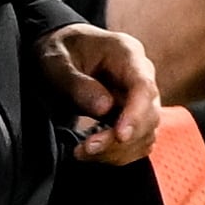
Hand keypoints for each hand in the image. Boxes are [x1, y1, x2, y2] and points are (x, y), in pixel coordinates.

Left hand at [39, 24, 163, 163]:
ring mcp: (141, 98)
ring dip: (117, 151)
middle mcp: (141, 76)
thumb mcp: (56, 61)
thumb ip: (77, 84)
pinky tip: (93, 152)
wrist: (59, 50)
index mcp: (127, 54)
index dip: (136, 115)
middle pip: (149, 116)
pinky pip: (137, 142)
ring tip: (83, 152)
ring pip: (146, 134)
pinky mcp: (134, 116)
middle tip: (86, 149)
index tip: (120, 136)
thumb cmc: (58, 50)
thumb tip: (105, 109)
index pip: (144, 88)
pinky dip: (117, 154)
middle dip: (120, 140)